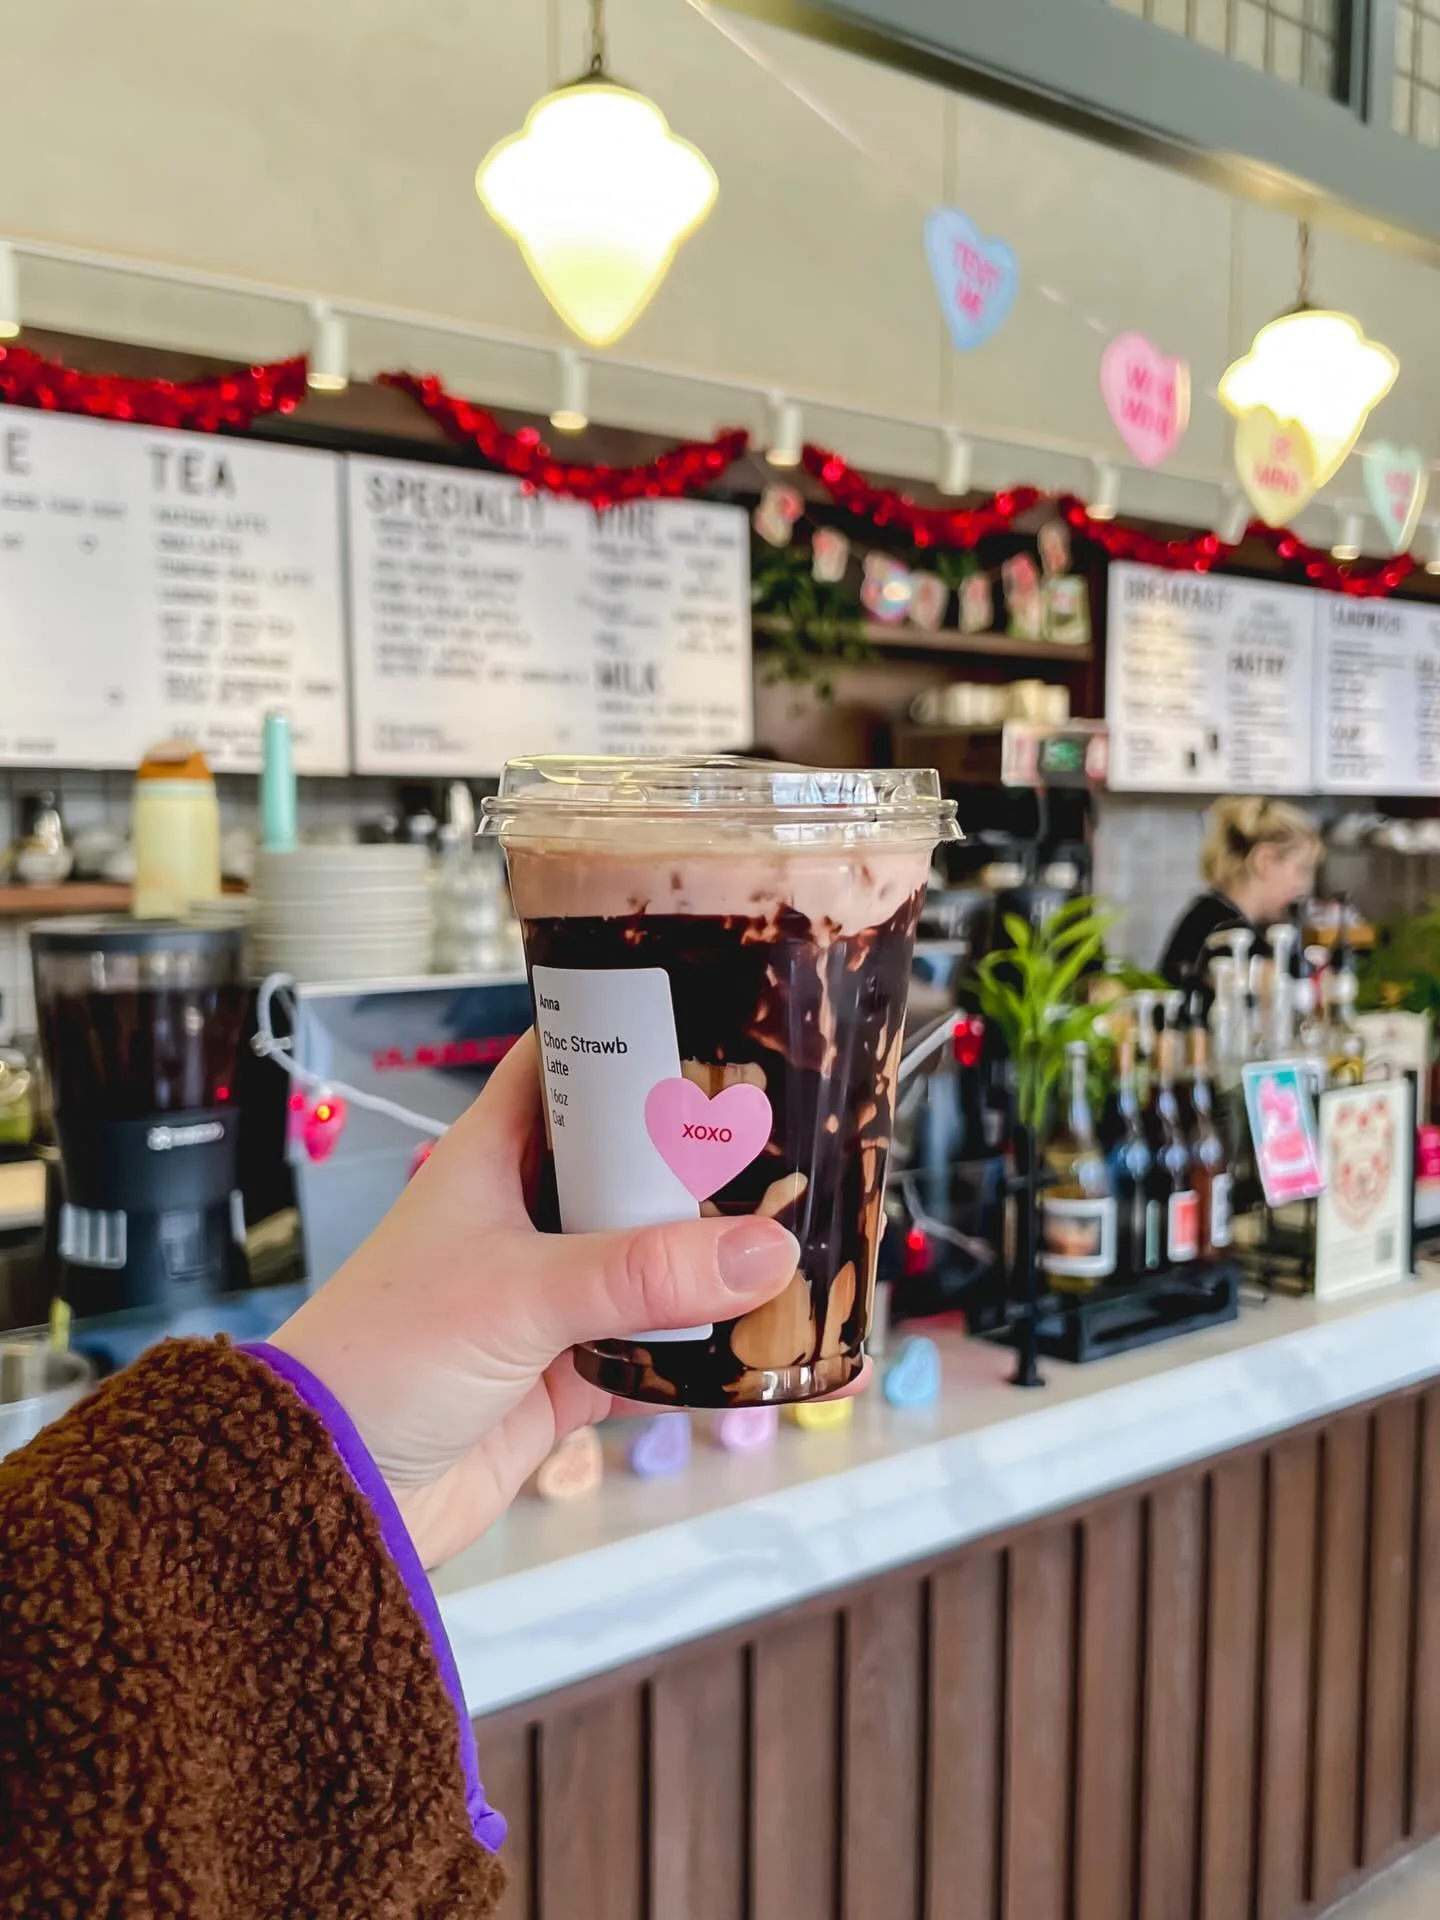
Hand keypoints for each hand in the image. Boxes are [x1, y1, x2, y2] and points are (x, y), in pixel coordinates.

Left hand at [270, 1037, 800, 1567]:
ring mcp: (552, 1292)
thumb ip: (644, 1273)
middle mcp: (527, 1211)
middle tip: (800, 1127)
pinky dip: (707, 1347)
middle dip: (703, 1151)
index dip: (633, 1031)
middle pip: (631, 1158)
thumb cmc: (390, 1353)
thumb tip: (769, 1252)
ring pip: (653, 1253)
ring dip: (714, 1252)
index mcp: (494, 1154)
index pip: (568, 1060)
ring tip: (807, 1226)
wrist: (333, 1492)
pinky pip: (657, 1345)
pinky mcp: (570, 1370)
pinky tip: (772, 1339)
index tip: (724, 1012)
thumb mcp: (519, 1293)